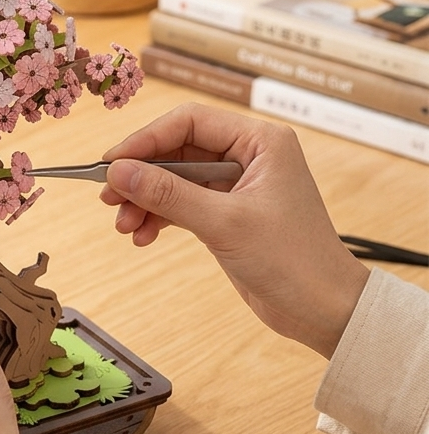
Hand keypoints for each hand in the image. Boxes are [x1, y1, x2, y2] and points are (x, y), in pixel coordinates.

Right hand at [99, 102, 369, 358]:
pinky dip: (158, 217)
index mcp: (260, 142)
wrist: (324, 311)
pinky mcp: (227, 213)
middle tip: (109, 198)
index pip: (188, 122)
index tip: (111, 163)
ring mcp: (236, 185)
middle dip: (141, 176)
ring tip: (125, 226)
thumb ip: (167, 194)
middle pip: (175, 150)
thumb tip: (118, 172)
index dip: (145, 140)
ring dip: (145, 200)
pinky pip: (181, 203)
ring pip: (173, 179)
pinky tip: (143, 236)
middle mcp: (248, 156)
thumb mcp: (223, 223)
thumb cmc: (294, 261)